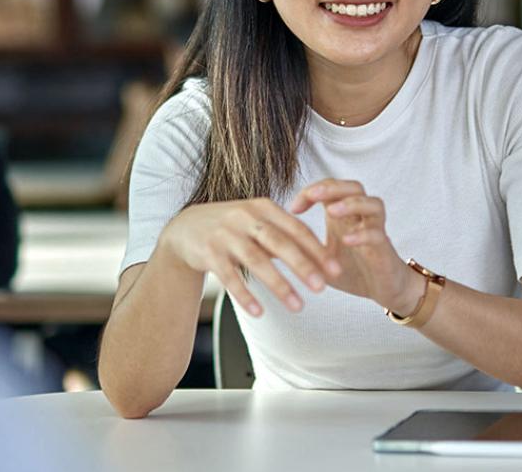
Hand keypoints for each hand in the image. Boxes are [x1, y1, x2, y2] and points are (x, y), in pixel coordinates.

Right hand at [159, 198, 341, 317]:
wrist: (185, 228)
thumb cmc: (232, 227)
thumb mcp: (258, 221)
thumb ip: (285, 235)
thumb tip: (322, 258)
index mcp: (262, 208)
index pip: (296, 228)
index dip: (317, 249)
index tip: (335, 269)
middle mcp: (244, 218)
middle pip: (278, 243)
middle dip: (302, 266)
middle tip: (322, 287)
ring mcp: (225, 235)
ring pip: (256, 262)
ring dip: (279, 285)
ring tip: (298, 306)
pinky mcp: (208, 253)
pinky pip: (229, 277)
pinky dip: (245, 295)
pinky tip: (259, 312)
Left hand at [289, 179, 422, 313]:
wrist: (383, 289)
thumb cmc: (353, 269)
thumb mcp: (320, 257)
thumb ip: (301, 247)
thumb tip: (268, 244)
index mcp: (345, 215)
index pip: (331, 188)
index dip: (312, 191)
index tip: (293, 207)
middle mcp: (361, 218)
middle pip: (353, 187)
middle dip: (332, 187)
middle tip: (312, 195)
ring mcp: (375, 230)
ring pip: (372, 203)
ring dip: (351, 204)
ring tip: (332, 211)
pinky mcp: (384, 249)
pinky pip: (377, 234)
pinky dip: (362, 234)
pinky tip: (347, 240)